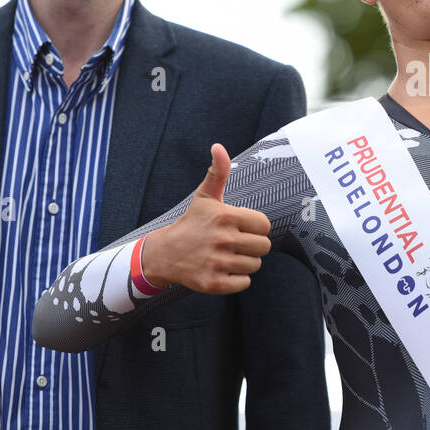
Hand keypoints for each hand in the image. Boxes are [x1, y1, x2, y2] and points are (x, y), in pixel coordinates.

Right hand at [140, 144, 271, 292]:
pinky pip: (244, 283)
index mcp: (226, 216)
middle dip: (252, 246)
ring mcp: (217, 263)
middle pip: (264, 247)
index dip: (255, 227)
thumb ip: (218, 172)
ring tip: (226, 255)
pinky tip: (222, 269)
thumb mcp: (205, 196)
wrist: (165, 254)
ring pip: (255, 265)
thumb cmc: (192, 223)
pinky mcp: (214, 283)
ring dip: (244, 262)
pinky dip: (237, 279)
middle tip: (234, 243)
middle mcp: (222, 239)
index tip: (240, 227)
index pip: (264, 225)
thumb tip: (218, 147)